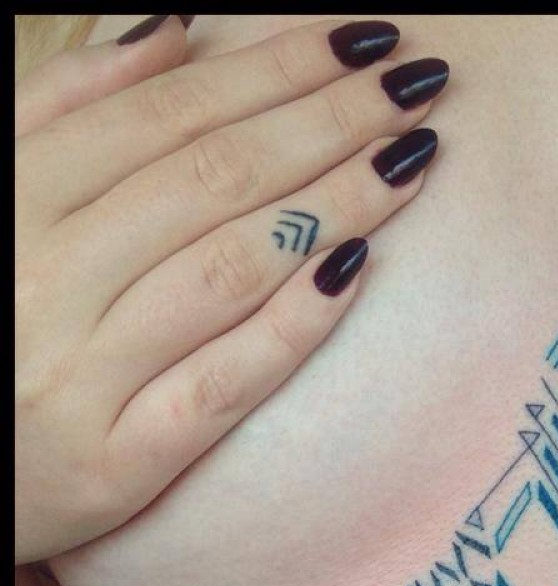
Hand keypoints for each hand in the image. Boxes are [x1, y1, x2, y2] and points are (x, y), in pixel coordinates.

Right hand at [16, 15, 448, 563]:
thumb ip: (68, 111)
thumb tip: (177, 33)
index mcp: (12, 200)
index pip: (167, 115)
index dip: (272, 69)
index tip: (358, 42)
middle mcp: (42, 281)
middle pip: (213, 181)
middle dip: (325, 124)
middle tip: (410, 90)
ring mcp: (80, 377)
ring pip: (228, 270)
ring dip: (332, 208)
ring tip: (406, 163)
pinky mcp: (118, 462)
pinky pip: (224, 382)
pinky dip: (293, 324)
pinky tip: (358, 272)